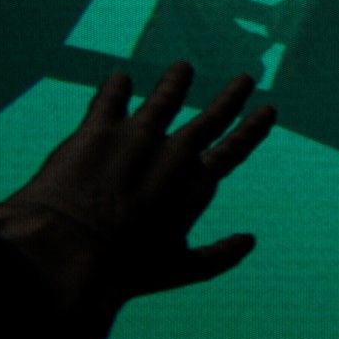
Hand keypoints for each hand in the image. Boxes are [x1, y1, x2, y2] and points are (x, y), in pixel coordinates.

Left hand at [0, 62, 275, 322]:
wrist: (69, 251)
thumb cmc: (125, 270)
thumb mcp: (178, 270)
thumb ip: (218, 257)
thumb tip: (250, 241)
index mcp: (196, 184)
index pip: (233, 150)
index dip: (252, 130)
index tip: (268, 110)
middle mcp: (174, 153)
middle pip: (209, 118)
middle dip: (229, 98)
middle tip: (245, 79)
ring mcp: (137, 136)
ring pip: (164, 99)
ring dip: (175, 82)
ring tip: (183, 68)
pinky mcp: (98, 129)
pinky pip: (110, 99)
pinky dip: (116, 88)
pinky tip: (119, 79)